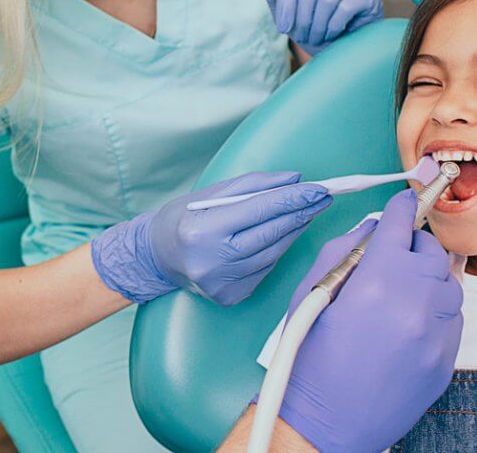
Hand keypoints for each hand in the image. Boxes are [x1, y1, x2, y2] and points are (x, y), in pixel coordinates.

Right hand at [91, 172, 332, 305]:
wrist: (154, 258)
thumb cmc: (181, 220)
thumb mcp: (209, 194)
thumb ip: (253, 185)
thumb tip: (293, 180)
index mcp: (202, 231)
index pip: (260, 211)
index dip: (293, 198)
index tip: (318, 188)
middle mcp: (212, 262)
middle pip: (271, 233)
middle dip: (301, 212)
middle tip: (322, 196)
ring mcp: (222, 284)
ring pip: (273, 253)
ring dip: (293, 230)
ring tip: (305, 212)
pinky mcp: (230, 297)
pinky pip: (264, 269)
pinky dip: (275, 249)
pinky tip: (280, 235)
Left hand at [265, 0, 383, 54]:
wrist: (346, 46)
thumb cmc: (314, 28)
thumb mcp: (289, 15)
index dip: (285, 3)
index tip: (283, 28)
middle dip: (302, 18)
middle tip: (302, 37)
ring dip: (318, 25)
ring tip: (316, 38)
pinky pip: (345, 8)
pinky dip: (334, 27)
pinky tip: (332, 34)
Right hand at [271, 189, 461, 452]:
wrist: (325, 421)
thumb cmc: (310, 355)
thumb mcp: (313, 290)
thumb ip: (345, 248)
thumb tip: (373, 229)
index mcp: (379, 279)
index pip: (402, 224)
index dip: (402, 207)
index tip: (404, 201)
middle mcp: (416, 302)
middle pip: (433, 251)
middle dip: (415, 243)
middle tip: (395, 250)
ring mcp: (436, 335)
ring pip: (450, 284)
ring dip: (429, 276)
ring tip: (402, 287)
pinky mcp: (446, 360)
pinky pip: (454, 319)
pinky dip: (436, 310)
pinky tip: (410, 318)